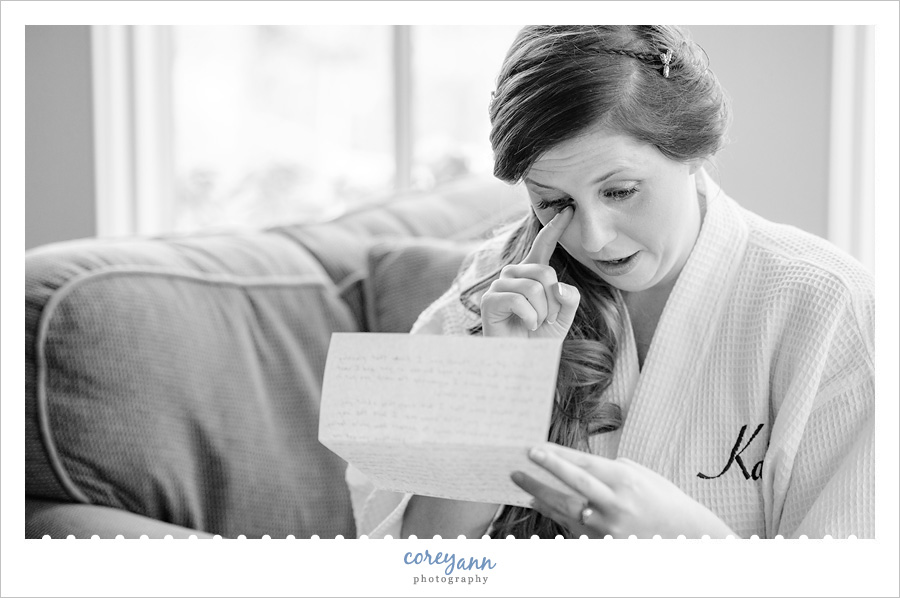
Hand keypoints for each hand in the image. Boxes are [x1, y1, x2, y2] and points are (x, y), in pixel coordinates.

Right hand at [481, 207, 579, 338]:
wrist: (521, 361)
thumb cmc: (540, 338)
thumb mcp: (564, 316)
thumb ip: (568, 297)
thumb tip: (558, 287)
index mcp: (531, 274)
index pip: (543, 246)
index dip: (554, 228)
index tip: (568, 211)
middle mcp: (513, 275)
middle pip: (544, 271)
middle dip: (553, 299)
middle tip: (548, 319)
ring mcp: (499, 286)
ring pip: (532, 287)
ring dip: (542, 312)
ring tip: (536, 324)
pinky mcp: (489, 301)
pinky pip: (517, 299)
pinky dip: (530, 317)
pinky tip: (526, 325)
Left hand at [511, 442, 737, 538]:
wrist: (687, 537)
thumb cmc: (664, 500)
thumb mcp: (643, 475)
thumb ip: (612, 468)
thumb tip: (581, 464)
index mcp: (625, 480)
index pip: (583, 464)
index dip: (556, 455)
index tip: (534, 448)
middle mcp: (616, 504)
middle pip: (571, 485)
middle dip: (545, 471)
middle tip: (522, 462)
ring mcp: (610, 527)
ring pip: (567, 509)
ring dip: (542, 495)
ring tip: (523, 484)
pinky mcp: (605, 544)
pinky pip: (573, 528)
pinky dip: (555, 515)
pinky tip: (541, 504)